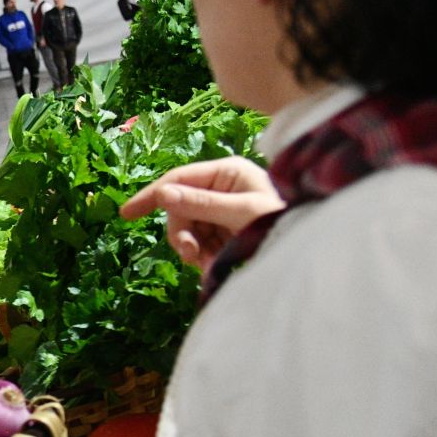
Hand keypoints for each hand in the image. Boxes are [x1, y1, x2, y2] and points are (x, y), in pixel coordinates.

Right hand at [120, 157, 285, 271]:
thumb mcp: (241, 212)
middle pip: (180, 207)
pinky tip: (216, 263)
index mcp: (226, 172)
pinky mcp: (226, 230)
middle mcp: (222, 187)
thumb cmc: (281, 220)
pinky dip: (204, 255)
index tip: (127, 214)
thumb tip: (163, 194)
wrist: (310, 246)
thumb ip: (200, 203)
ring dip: (194, 248)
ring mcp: (223, 210)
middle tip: (191, 255)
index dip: (151, 196)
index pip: (178, 179)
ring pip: (188, 228)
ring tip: (210, 263)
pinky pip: (200, 242)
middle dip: (183, 233)